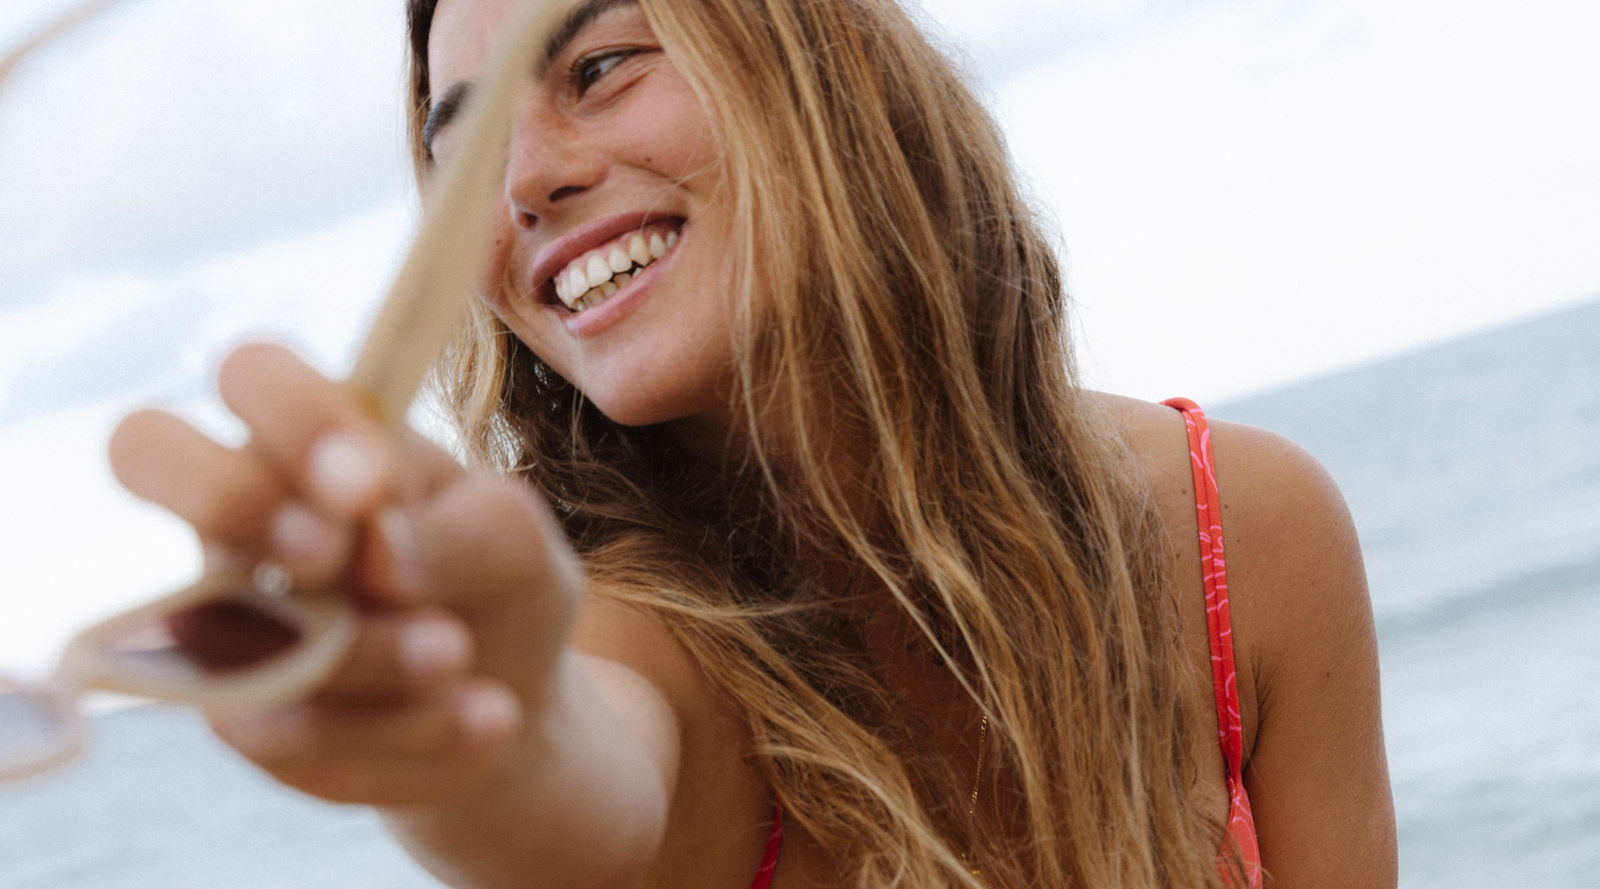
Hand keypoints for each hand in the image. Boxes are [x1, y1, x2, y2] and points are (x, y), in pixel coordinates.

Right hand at [108, 342, 581, 804]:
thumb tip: (377, 554)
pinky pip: (284, 730)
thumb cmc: (498, 582)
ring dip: (369, 656)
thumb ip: (463, 534)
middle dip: (232, 502)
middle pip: (144, 447)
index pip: (253, 373)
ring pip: (232, 626)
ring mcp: (224, 613)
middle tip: (331, 559)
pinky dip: (394, 732)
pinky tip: (479, 719)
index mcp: (316, 438)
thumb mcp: (516, 543)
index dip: (294, 416)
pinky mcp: (243, 713)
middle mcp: (244, 514)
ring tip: (460, 660)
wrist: (508, 697)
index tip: (372, 485)